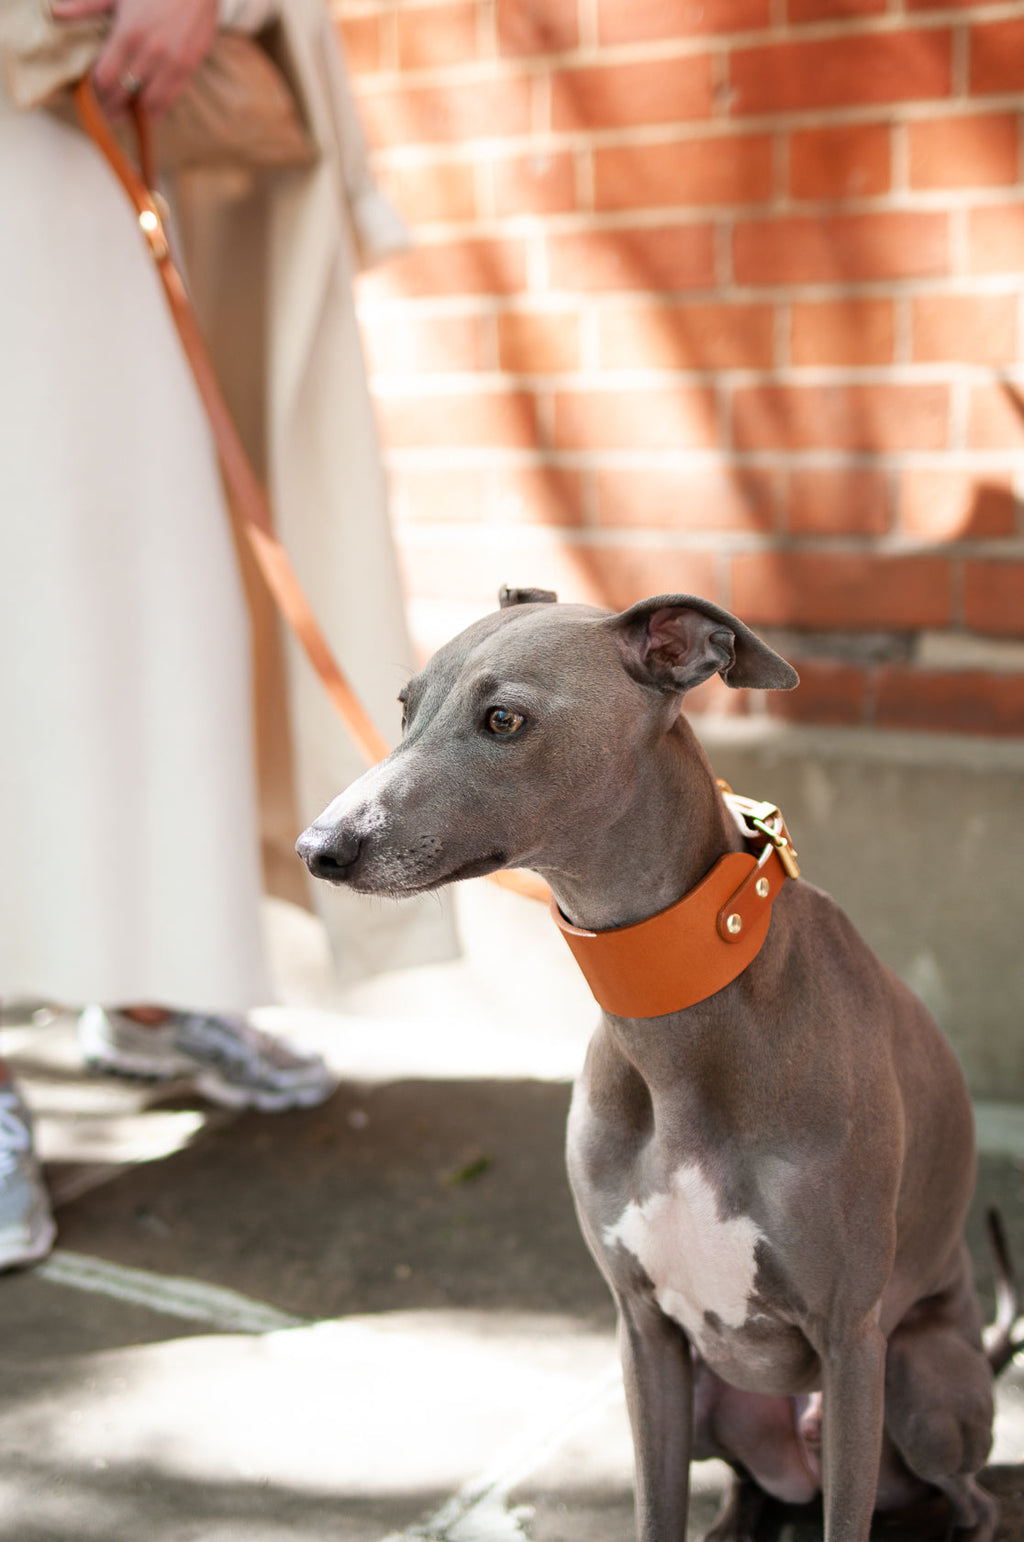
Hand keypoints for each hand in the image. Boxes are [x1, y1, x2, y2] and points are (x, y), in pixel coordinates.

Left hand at [50, 0, 218, 118]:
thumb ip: (87, 6)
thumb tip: (56, 13)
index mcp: (128, 33)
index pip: (105, 78)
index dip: (95, 92)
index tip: (90, 95)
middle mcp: (150, 53)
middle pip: (123, 95)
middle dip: (110, 107)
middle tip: (102, 112)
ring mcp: (171, 63)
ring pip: (148, 105)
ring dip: (133, 115)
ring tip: (122, 116)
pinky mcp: (188, 68)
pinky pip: (169, 100)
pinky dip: (155, 110)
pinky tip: (145, 111)